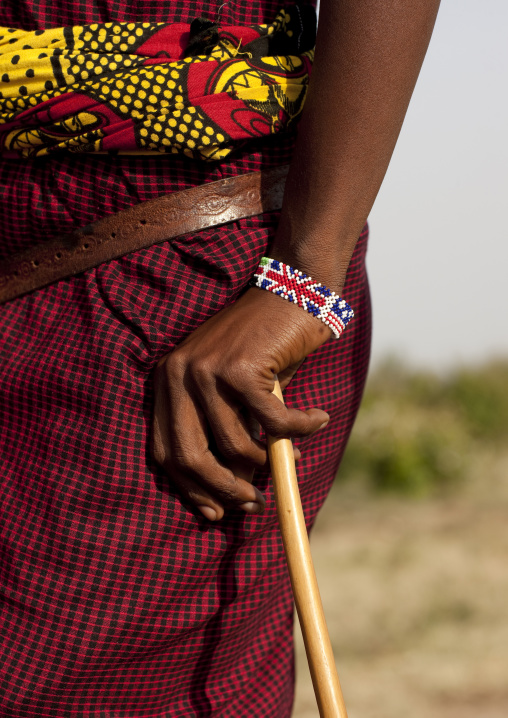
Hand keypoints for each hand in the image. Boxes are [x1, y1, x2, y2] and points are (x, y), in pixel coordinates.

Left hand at [151, 287, 331, 520]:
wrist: (289, 290)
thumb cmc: (264, 344)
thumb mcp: (233, 387)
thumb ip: (225, 427)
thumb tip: (237, 485)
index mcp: (168, 380)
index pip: (166, 450)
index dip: (190, 487)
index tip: (215, 512)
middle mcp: (179, 374)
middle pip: (190, 456)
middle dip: (223, 489)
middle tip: (253, 501)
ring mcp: (207, 370)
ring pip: (235, 444)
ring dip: (268, 461)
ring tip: (292, 459)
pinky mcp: (241, 367)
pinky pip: (273, 421)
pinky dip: (299, 428)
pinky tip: (315, 420)